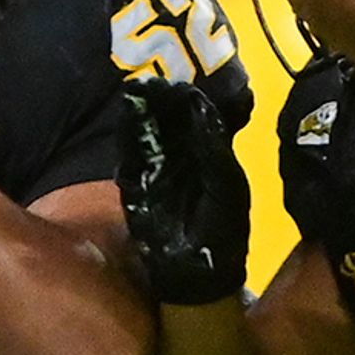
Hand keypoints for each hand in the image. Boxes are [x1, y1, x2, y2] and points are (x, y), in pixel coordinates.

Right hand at [118, 75, 251, 306]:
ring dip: (140, 112)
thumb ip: (214, 148)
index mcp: (208, 153)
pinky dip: (127, 136)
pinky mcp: (135, 185)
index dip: (186, 99)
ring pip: (146, 133)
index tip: (178, 84)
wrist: (198, 272)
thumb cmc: (222, 231)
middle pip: (167, 119)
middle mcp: (181, 156)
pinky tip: (127, 117)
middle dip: (159, 99)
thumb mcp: (228, 186)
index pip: (195, 117)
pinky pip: (129, 156)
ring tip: (137, 90)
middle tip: (150, 81)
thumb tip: (200, 108)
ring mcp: (157, 169)